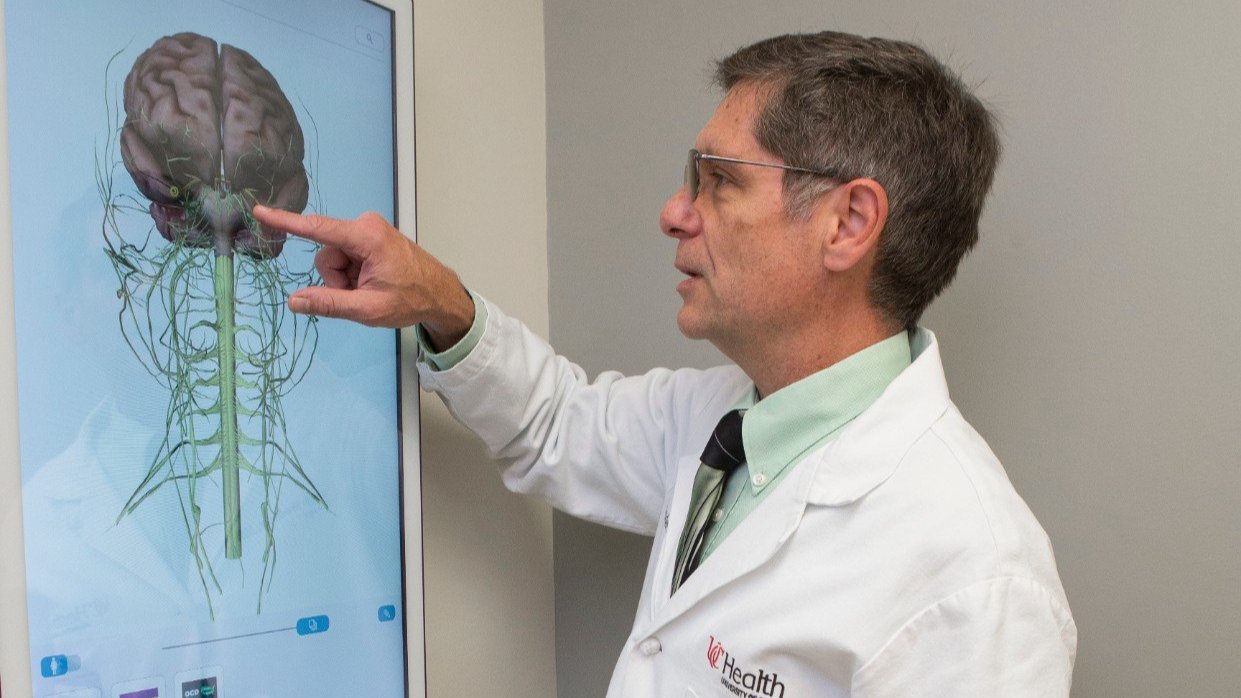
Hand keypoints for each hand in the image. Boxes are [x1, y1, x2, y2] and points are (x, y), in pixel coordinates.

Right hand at [251, 206, 473, 347]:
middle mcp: (366, 225)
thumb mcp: (368, 309)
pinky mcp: (369, 235)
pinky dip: (353, 273)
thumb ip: (329, 303)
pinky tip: (373, 280)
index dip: (286, 222)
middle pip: (326, 253)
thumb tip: (294, 301)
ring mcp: (368, 229)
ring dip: (345, 278)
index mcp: (367, 238)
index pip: (318, 229)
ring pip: (334, 257)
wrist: (440, 294)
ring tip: (370, 287)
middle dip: (337, 278)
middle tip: (363, 293)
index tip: (260, 211)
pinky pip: (345, 255)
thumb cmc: (411, 300)